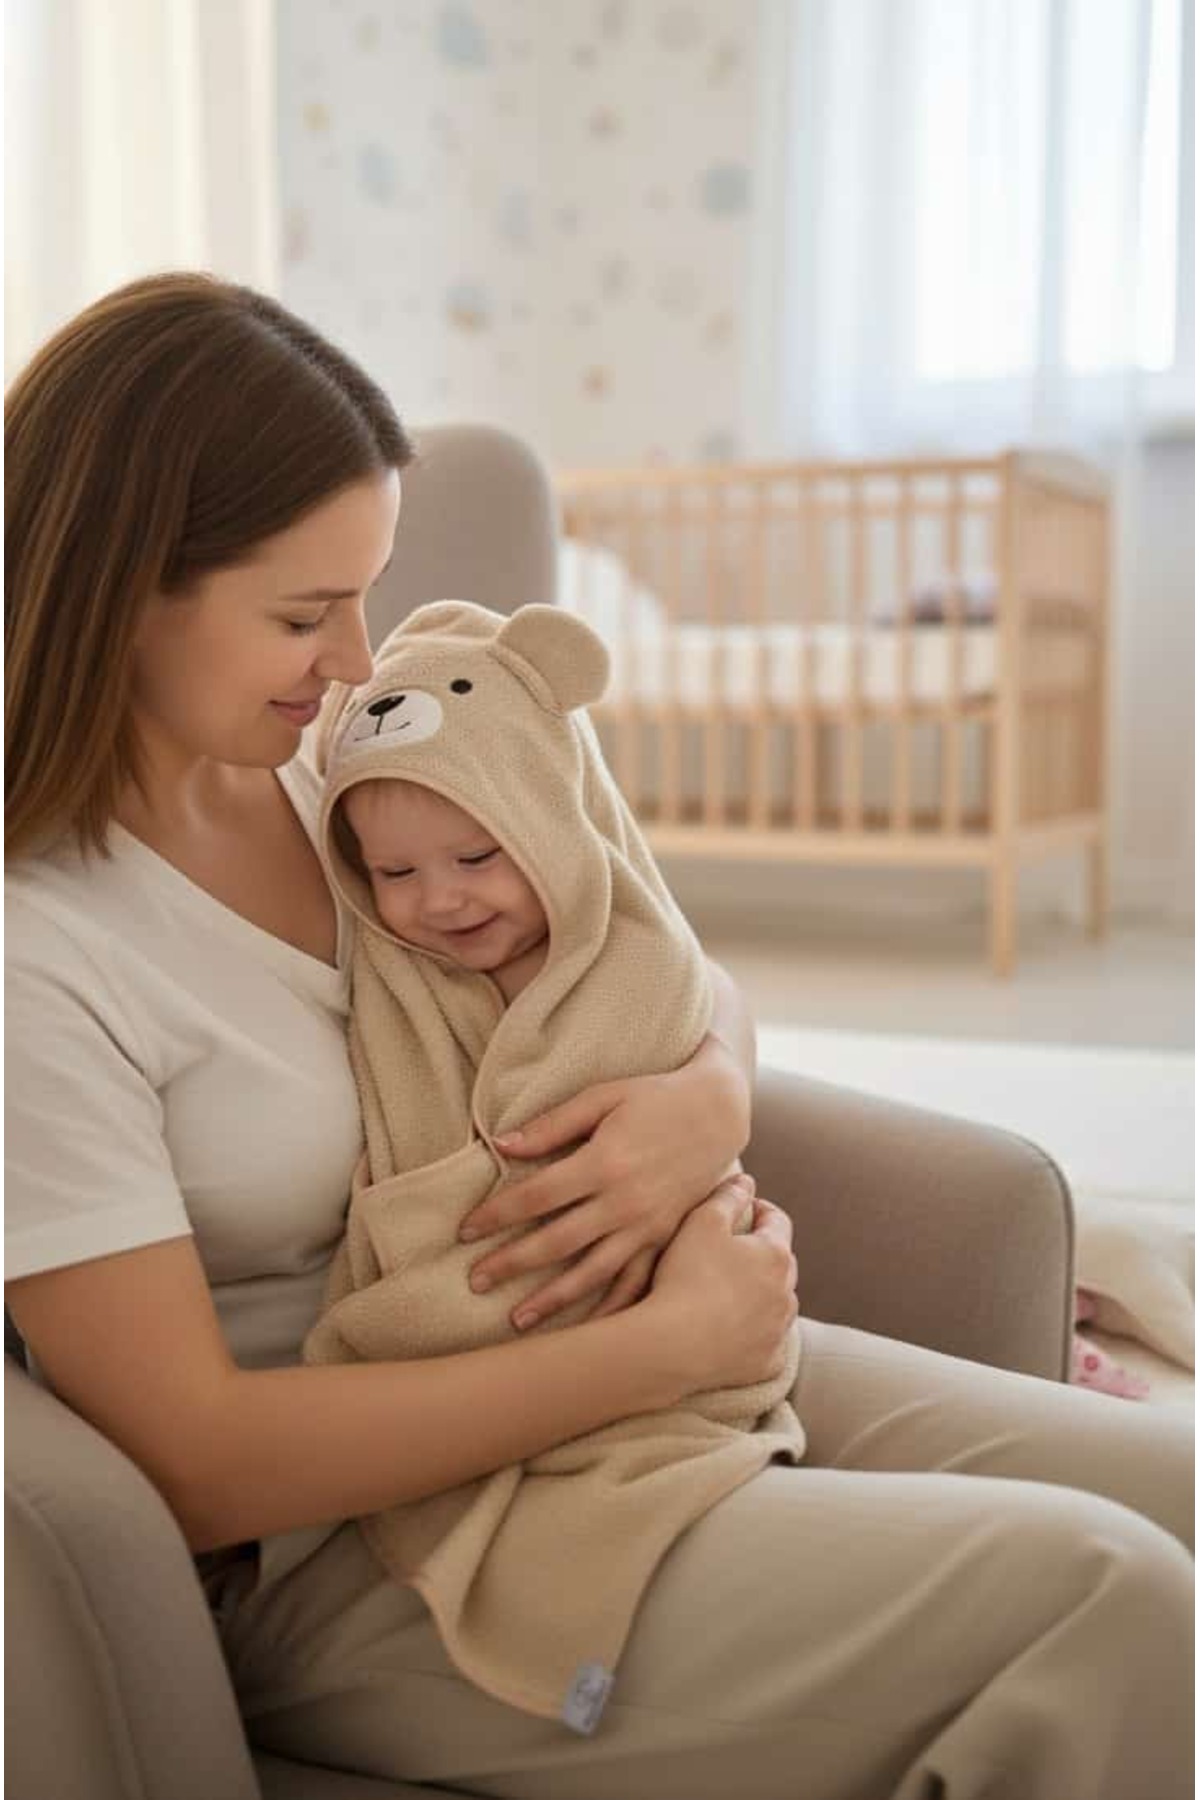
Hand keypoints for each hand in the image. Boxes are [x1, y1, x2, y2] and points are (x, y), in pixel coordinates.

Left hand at [459, 1044, 750, 1332]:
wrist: (719, 1112)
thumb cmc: (655, 1097)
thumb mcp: (603, 1096)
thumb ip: (552, 1124)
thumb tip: (501, 1145)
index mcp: (604, 1162)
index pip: (535, 1197)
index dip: (495, 1215)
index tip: (464, 1231)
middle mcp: (624, 1201)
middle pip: (556, 1242)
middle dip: (511, 1264)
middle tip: (474, 1282)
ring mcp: (648, 1226)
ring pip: (593, 1273)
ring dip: (553, 1300)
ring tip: (517, 1321)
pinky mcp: (667, 1239)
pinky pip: (636, 1283)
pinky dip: (611, 1309)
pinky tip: (587, 1330)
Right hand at [646, 1173, 798, 1395]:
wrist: (674, 1345)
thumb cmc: (687, 1277)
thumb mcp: (702, 1222)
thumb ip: (728, 1196)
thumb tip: (747, 1182)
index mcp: (775, 1255)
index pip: (777, 1220)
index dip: (759, 1209)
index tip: (742, 1208)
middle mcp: (787, 1293)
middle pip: (781, 1264)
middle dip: (762, 1253)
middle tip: (733, 1250)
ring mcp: (778, 1331)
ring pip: (778, 1304)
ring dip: (762, 1294)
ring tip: (731, 1291)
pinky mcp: (766, 1363)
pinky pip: (768, 1343)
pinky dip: (756, 1334)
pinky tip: (734, 1331)